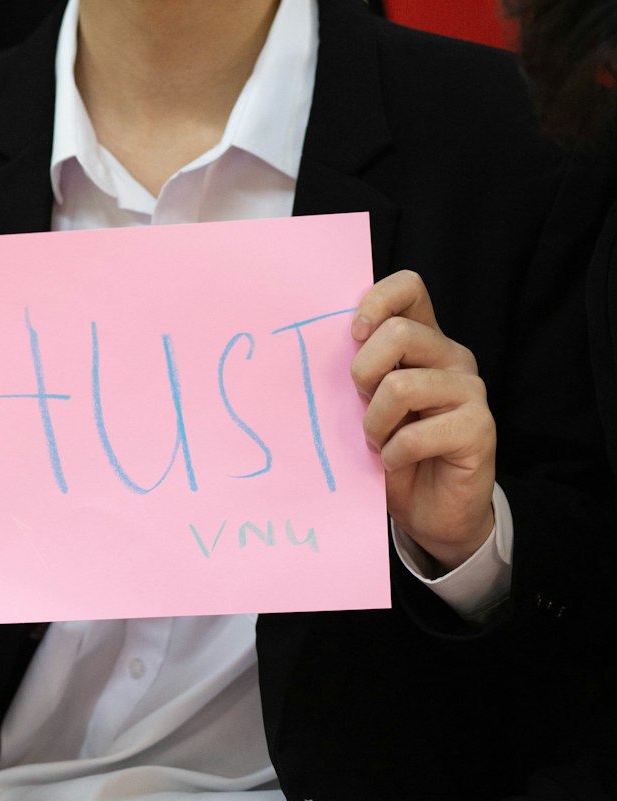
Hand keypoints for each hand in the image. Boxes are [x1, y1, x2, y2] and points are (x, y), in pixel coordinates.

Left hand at [352, 271, 495, 570]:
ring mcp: (470, 391)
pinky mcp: (479, 428)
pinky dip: (393, 454)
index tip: (355, 333)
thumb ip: (361, 368)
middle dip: (363, 372)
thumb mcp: (369, 401)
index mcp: (424, 340)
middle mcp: (452, 357)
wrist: (431, 512)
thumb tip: (321, 341)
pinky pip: (416, 434)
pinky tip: (396, 462)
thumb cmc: (392, 449)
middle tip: (361, 403)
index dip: (377, 299)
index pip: (410, 287)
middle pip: (399, 332)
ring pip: (401, 385)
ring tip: (378, 440)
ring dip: (375, 422)